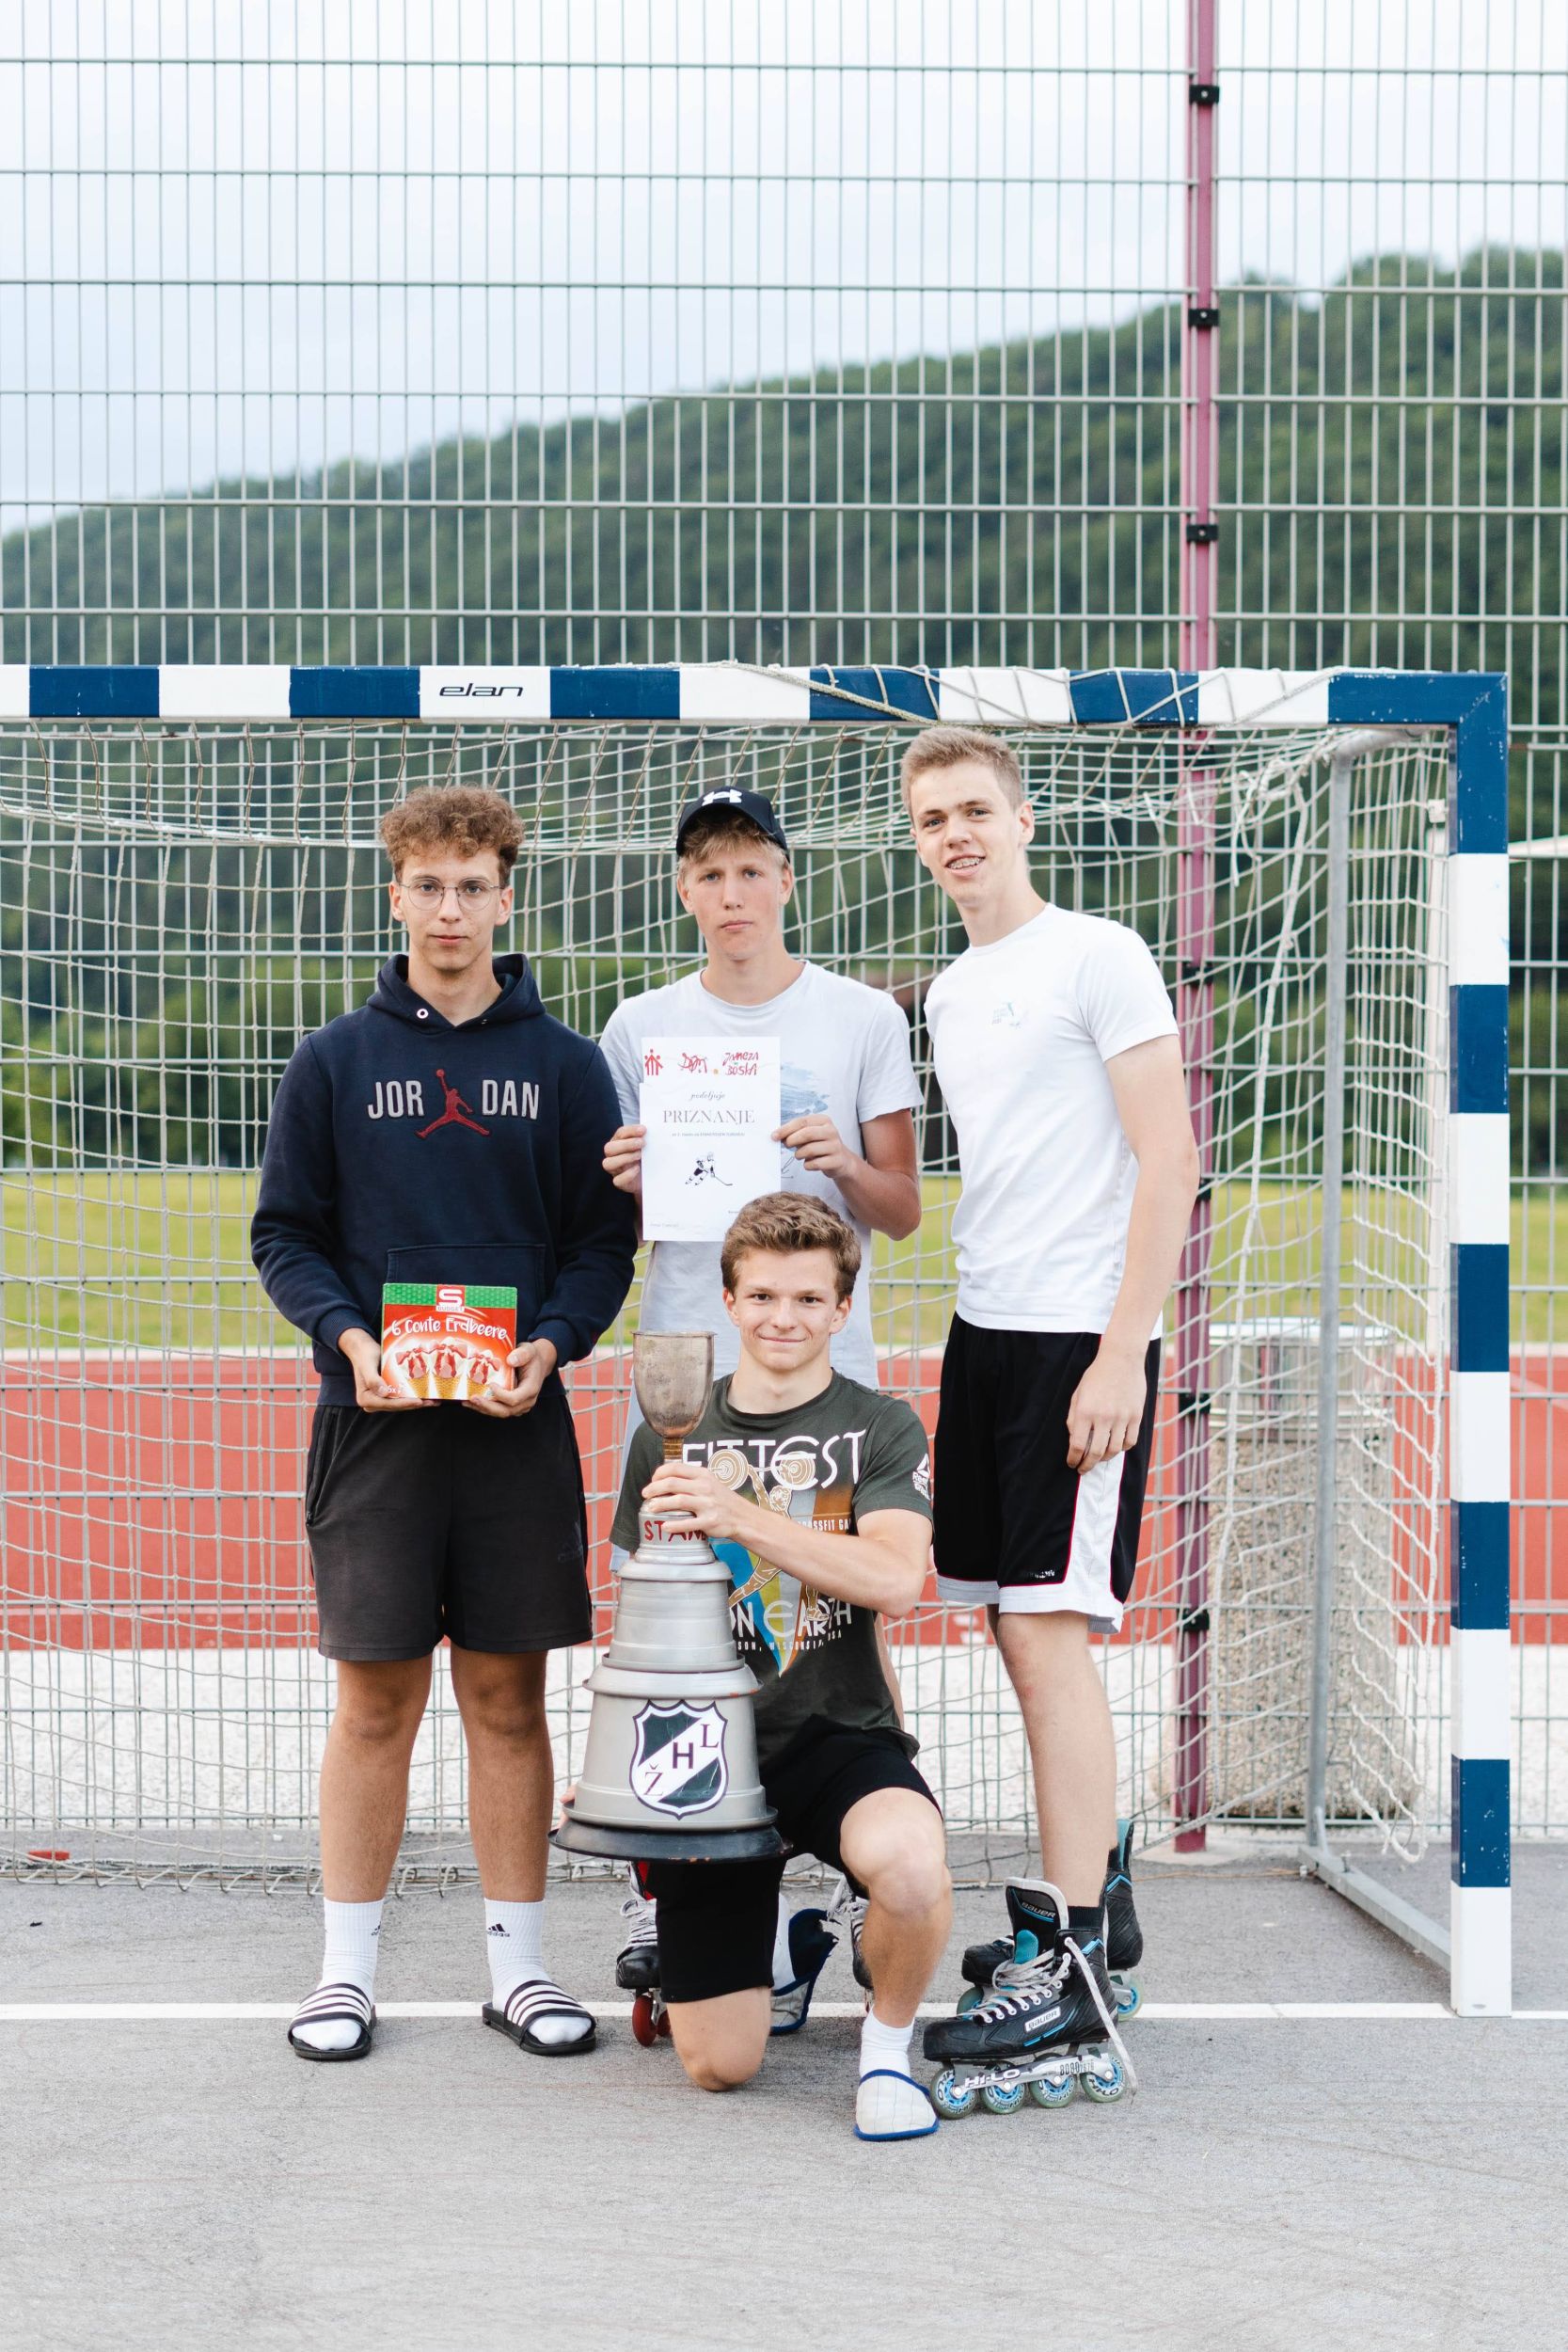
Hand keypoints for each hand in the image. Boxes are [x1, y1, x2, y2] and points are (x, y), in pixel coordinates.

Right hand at [339, 1326, 432, 1412]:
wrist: (363, 1351)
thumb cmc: (364, 1356)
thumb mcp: (367, 1365)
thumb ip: (372, 1380)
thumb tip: (384, 1393)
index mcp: (366, 1399)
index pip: (389, 1403)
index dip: (405, 1403)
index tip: (419, 1401)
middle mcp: (373, 1403)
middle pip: (397, 1406)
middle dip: (415, 1404)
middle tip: (433, 1401)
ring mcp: (380, 1400)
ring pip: (401, 1403)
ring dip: (418, 1402)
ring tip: (434, 1400)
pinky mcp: (387, 1396)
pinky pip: (402, 1397)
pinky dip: (414, 1396)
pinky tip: (427, 1395)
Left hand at [466, 1336, 558, 1415]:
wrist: (538, 1363)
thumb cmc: (532, 1357)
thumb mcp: (529, 1350)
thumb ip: (522, 1354)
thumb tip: (511, 1360)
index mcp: (531, 1389)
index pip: (515, 1398)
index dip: (501, 1395)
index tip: (491, 1384)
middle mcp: (526, 1401)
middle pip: (506, 1410)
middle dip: (487, 1406)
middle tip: (473, 1398)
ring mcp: (520, 1406)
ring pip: (500, 1412)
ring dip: (483, 1408)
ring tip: (467, 1401)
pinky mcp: (512, 1406)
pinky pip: (498, 1410)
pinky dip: (484, 1407)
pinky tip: (471, 1402)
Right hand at [603, 1123, 645, 1197]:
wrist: (649, 1178)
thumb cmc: (646, 1159)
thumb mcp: (647, 1147)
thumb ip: (648, 1139)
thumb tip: (656, 1131)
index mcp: (619, 1143)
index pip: (620, 1133)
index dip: (631, 1130)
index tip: (643, 1130)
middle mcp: (613, 1156)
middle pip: (609, 1148)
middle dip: (626, 1144)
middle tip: (642, 1143)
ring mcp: (615, 1170)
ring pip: (608, 1163)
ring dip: (624, 1158)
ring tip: (639, 1156)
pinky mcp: (620, 1183)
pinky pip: (617, 1180)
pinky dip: (627, 1174)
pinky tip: (637, 1169)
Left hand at [641, 1460, 740, 1540]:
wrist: (743, 1517)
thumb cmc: (722, 1499)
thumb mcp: (709, 1482)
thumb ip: (690, 1479)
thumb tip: (666, 1478)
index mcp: (703, 1475)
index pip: (676, 1468)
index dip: (659, 1473)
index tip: (652, 1480)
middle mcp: (705, 1487)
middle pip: (673, 1483)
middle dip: (654, 1488)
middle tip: (645, 1494)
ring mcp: (708, 1504)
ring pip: (678, 1501)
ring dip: (661, 1504)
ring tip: (650, 1508)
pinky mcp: (709, 1522)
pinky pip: (689, 1523)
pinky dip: (675, 1525)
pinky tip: (664, 1526)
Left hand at [774, 1113, 854, 1182]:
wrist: (841, 1161)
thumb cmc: (820, 1145)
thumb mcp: (810, 1134)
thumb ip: (795, 1132)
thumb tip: (777, 1136)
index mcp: (824, 1121)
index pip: (802, 1122)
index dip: (786, 1129)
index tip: (774, 1136)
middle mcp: (831, 1131)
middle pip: (806, 1133)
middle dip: (792, 1140)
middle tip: (786, 1145)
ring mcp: (835, 1146)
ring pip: (809, 1150)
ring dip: (799, 1154)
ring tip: (799, 1155)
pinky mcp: (837, 1161)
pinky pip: (814, 1164)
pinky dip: (807, 1165)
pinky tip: (809, 1163)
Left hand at [1065, 1344, 1146, 1472]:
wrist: (1121, 1359)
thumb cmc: (1096, 1376)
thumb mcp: (1078, 1394)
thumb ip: (1073, 1417)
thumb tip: (1074, 1439)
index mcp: (1085, 1411)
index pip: (1077, 1445)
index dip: (1073, 1458)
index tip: (1072, 1463)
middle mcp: (1103, 1417)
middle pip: (1095, 1452)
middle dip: (1087, 1465)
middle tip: (1083, 1469)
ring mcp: (1122, 1417)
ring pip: (1113, 1450)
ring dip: (1104, 1458)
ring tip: (1099, 1458)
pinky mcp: (1136, 1416)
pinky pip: (1130, 1441)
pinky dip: (1121, 1448)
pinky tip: (1115, 1446)